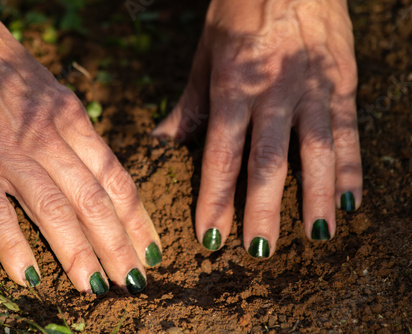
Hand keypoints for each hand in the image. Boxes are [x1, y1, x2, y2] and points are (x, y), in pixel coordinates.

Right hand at [0, 0, 160, 293]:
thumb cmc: (8, 73)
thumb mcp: (56, 98)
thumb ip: (79, 138)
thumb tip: (105, 178)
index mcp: (73, 122)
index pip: (116, 178)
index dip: (137, 218)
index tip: (151, 248)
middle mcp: (49, 139)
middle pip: (94, 200)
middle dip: (118, 245)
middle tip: (133, 279)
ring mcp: (10, 153)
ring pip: (54, 209)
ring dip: (78, 252)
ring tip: (96, 286)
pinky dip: (14, 245)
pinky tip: (31, 275)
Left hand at [153, 0, 361, 255]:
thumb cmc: (239, 11)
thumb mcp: (206, 55)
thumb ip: (190, 103)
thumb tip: (164, 142)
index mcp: (234, 87)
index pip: (222, 154)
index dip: (216, 198)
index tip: (211, 235)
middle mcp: (274, 92)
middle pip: (268, 160)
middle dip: (264, 208)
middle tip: (260, 251)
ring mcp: (313, 88)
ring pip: (315, 150)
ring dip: (316, 197)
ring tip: (316, 237)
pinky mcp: (342, 82)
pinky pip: (347, 130)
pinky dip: (350, 168)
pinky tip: (351, 201)